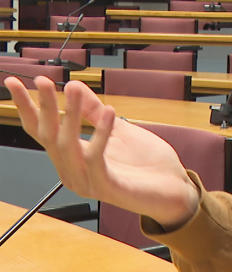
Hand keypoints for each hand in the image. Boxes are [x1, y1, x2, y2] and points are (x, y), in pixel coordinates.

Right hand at [3, 76, 198, 229]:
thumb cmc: (147, 164)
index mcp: (72, 158)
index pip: (41, 131)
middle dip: (43, 106)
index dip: (28, 107)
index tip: (14, 82)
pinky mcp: (107, 187)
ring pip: (67, 145)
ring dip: (69, 115)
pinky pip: (96, 158)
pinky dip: (100, 133)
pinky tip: (110, 112)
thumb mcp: (118, 130)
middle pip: (48, 136)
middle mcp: (73, 171)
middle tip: (41, 80)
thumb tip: (73, 85)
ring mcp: (88, 181)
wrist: (175, 190)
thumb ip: (94, 112)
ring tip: (72, 88)